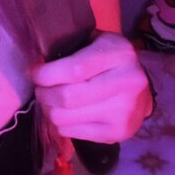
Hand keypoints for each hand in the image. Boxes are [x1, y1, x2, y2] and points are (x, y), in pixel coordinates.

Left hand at [30, 32, 151, 144]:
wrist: (141, 91)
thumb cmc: (107, 61)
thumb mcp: (94, 41)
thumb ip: (69, 48)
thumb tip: (36, 63)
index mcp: (119, 53)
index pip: (74, 69)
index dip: (46, 74)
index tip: (34, 73)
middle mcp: (126, 82)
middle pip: (67, 97)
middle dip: (44, 93)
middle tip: (40, 88)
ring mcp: (124, 111)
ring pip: (64, 118)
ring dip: (49, 109)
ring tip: (50, 101)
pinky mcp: (118, 133)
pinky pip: (70, 132)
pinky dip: (60, 123)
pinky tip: (65, 113)